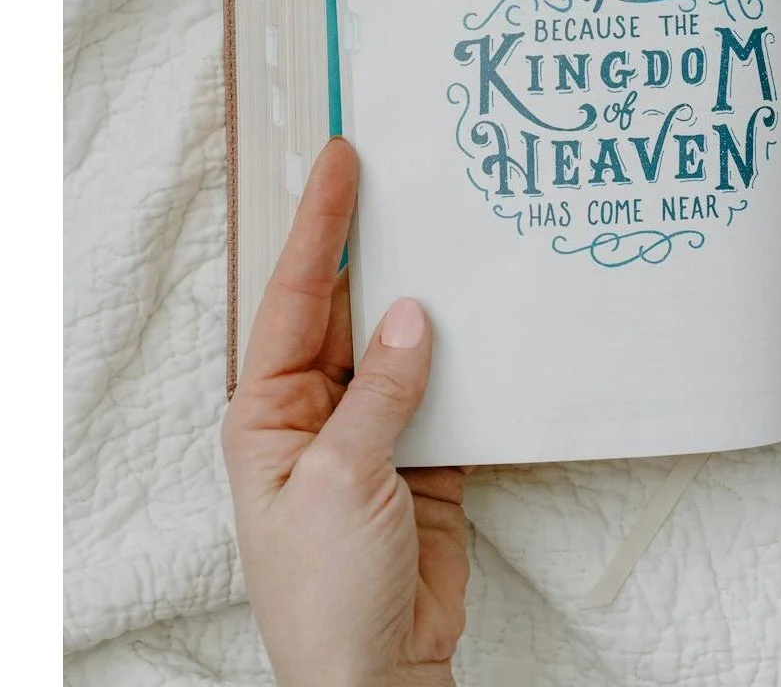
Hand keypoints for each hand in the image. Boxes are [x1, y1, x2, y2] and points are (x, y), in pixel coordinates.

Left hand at [221, 138, 469, 686]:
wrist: (377, 671)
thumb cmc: (326, 591)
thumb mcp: (342, 480)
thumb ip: (382, 392)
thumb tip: (411, 314)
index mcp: (269, 411)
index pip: (296, 297)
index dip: (319, 226)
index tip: (339, 162)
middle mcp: (319, 410)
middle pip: (351, 308)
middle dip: (377, 246)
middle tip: (407, 173)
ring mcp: (376, 429)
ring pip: (407, 342)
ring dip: (433, 297)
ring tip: (461, 232)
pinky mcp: (427, 454)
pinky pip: (449, 386)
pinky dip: (472, 354)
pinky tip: (494, 315)